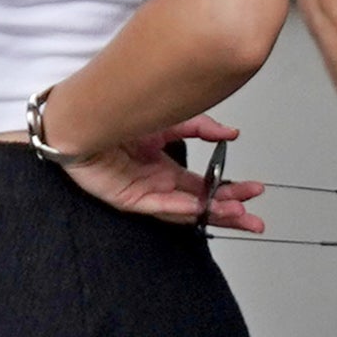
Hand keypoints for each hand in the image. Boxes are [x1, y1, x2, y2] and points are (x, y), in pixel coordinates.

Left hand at [53, 118, 262, 230]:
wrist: (82, 118)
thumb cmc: (116, 119)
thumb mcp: (169, 120)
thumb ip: (201, 128)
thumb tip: (231, 134)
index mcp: (167, 170)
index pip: (206, 187)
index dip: (231, 191)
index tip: (254, 191)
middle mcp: (158, 185)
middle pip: (201, 206)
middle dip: (229, 212)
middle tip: (253, 218)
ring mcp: (144, 194)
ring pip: (183, 211)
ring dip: (210, 213)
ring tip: (235, 213)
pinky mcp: (127, 199)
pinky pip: (156, 206)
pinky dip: (177, 207)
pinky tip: (197, 206)